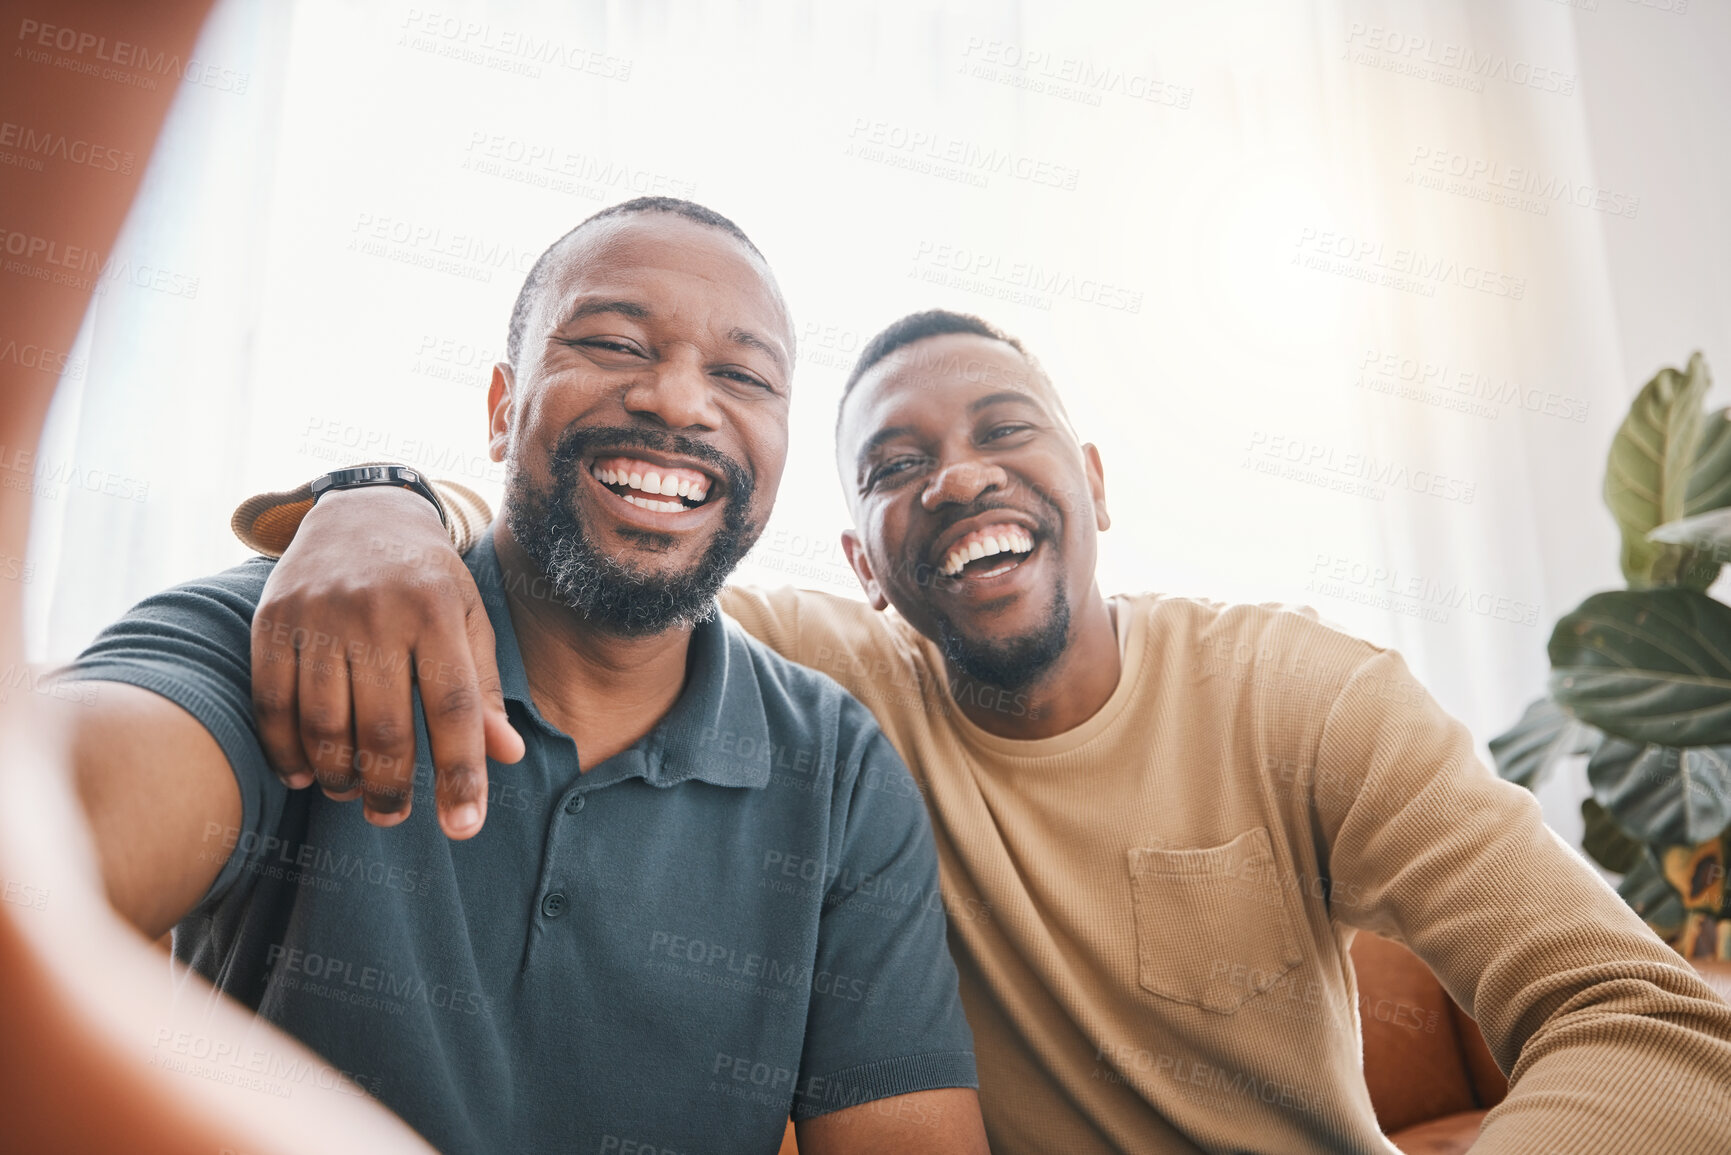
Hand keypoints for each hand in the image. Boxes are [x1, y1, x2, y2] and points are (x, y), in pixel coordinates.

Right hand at [250, 486, 523, 837]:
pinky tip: (304, 775)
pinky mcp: (271, 620)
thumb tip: (509, 755)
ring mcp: (318, 615)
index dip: (461, 774)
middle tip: (393, 816)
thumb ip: (484, 688)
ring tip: (353, 794)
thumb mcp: (468, 620)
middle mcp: (376, 611)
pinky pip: (272, 704)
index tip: (464, 828)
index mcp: (437, 610)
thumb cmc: (427, 580)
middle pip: (384, 728)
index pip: (455, 708)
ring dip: (338, 777)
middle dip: (390, 789)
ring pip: (323, 724)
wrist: (361, 512)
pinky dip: (285, 752)